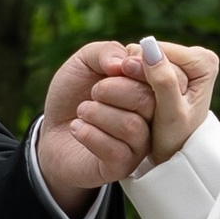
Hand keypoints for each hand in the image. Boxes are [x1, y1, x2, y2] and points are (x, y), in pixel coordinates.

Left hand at [39, 42, 154, 209]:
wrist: (51, 131)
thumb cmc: (74, 93)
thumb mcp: (85, 62)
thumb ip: (106, 52)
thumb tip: (123, 63)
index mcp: (150, 89)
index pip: (168, 77)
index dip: (143, 67)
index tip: (118, 66)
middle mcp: (152, 118)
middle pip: (149, 101)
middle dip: (115, 89)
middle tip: (94, 91)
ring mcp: (139, 145)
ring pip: (131, 126)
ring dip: (98, 113)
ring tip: (82, 111)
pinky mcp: (122, 167)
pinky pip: (115, 151)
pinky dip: (90, 134)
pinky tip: (77, 128)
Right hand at [141, 41, 219, 165]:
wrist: (174, 153)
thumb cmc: (175, 139)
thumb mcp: (171, 114)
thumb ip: (163, 81)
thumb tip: (149, 49)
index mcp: (204, 62)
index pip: (159, 52)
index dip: (144, 72)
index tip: (147, 98)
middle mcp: (197, 57)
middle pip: (151, 54)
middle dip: (140, 76)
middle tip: (145, 105)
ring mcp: (183, 62)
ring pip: (142, 59)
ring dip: (134, 79)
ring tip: (141, 103)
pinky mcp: (168, 67)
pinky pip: (140, 66)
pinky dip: (134, 81)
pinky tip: (138, 99)